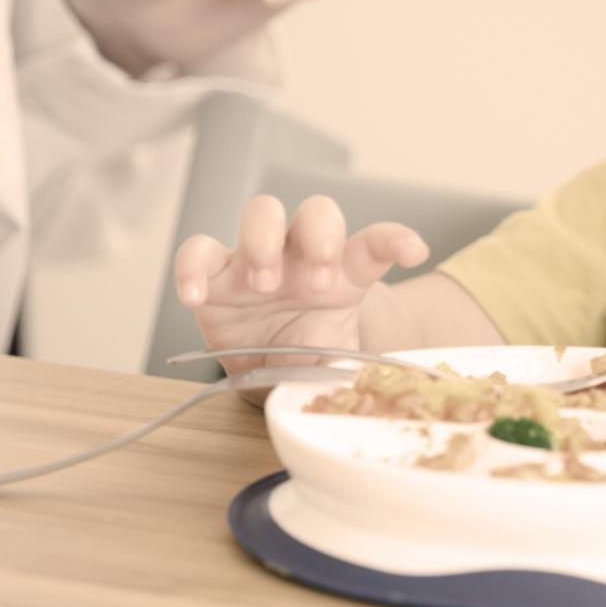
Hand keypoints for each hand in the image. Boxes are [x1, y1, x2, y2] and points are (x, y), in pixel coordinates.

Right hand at [173, 195, 427, 375]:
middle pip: (316, 211)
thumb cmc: (310, 356)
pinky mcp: (213, 275)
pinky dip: (191, 268)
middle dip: (319, 237)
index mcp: (344, 275)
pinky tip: (194, 297)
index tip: (414, 250)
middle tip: (315, 283)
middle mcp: (302, 256)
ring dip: (263, 241)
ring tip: (263, 284)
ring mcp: (257, 260)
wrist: (270, 374)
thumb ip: (351, 373)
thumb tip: (363, 395)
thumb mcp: (337, 366)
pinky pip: (196, 252)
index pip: (373, 246)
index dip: (394, 241)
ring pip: (262, 213)